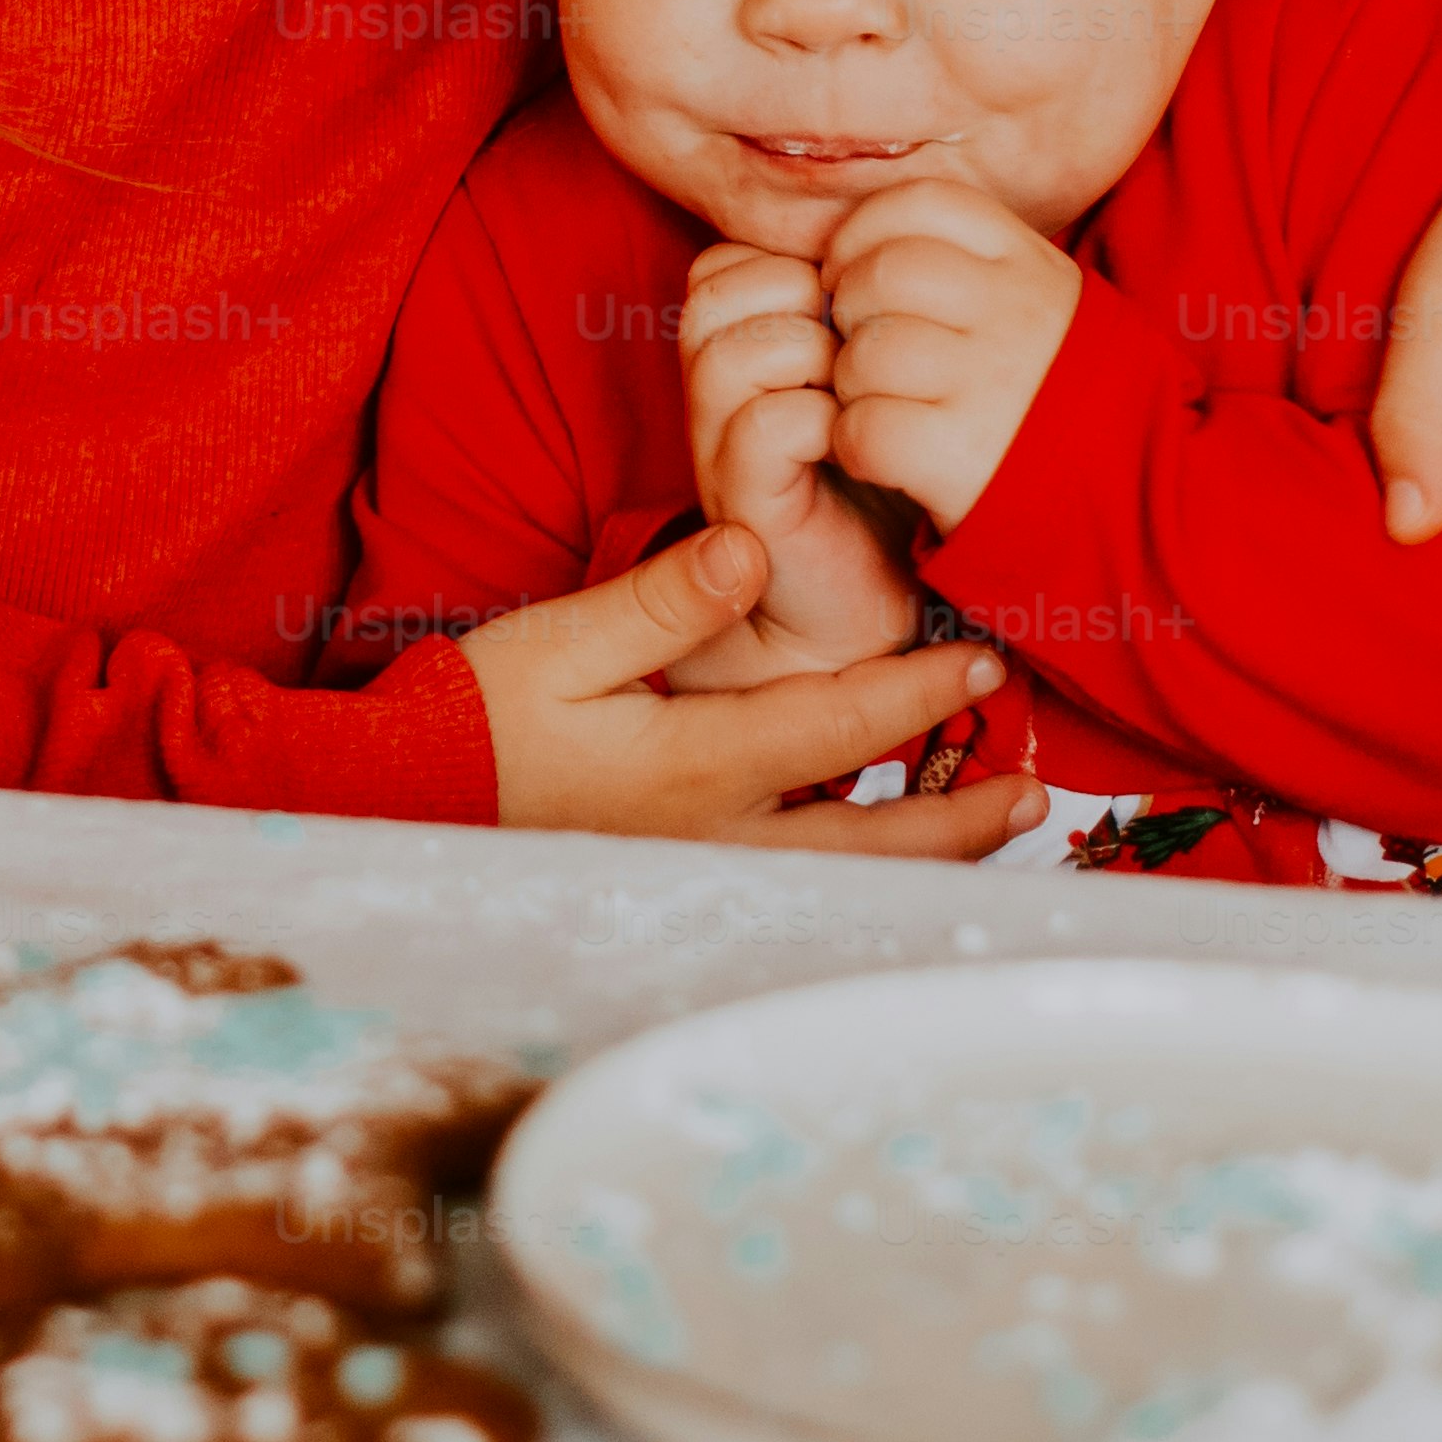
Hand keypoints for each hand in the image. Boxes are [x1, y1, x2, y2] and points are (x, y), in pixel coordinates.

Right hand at [468, 527, 1050, 854]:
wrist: (408, 795)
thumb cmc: (478, 714)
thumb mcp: (560, 640)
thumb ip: (660, 602)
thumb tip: (749, 553)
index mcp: (695, 767)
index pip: (837, 731)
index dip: (917, 696)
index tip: (986, 668)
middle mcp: (715, 834)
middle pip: (871, 843)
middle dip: (959, 816)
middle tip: (1033, 790)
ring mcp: (702, 869)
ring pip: (847, 879)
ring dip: (927, 854)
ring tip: (992, 830)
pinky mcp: (681, 878)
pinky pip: (805, 889)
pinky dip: (866, 874)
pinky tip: (893, 859)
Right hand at [663, 242, 928, 689]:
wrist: (869, 599)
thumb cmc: (879, 476)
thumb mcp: (868, 373)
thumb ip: (858, 306)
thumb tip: (891, 231)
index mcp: (732, 343)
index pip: (733, 252)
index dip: (805, 261)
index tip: (860, 313)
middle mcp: (707, 387)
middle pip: (720, 285)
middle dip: (806, 298)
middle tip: (860, 349)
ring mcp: (715, 443)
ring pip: (736, 347)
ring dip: (816, 357)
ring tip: (859, 394)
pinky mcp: (743, 500)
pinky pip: (768, 423)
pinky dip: (826, 422)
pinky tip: (858, 445)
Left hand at [825, 178, 1085, 529]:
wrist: (1141, 501)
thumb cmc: (1061, 399)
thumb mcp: (1046, 307)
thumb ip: (973, 268)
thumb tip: (865, 248)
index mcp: (1032, 265)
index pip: (924, 203)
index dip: (864, 230)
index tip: (848, 268)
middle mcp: (1016, 312)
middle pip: (882, 272)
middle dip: (847, 310)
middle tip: (859, 349)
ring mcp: (991, 382)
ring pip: (866, 351)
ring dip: (850, 385)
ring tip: (879, 407)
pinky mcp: (963, 454)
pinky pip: (865, 427)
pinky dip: (854, 444)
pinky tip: (881, 456)